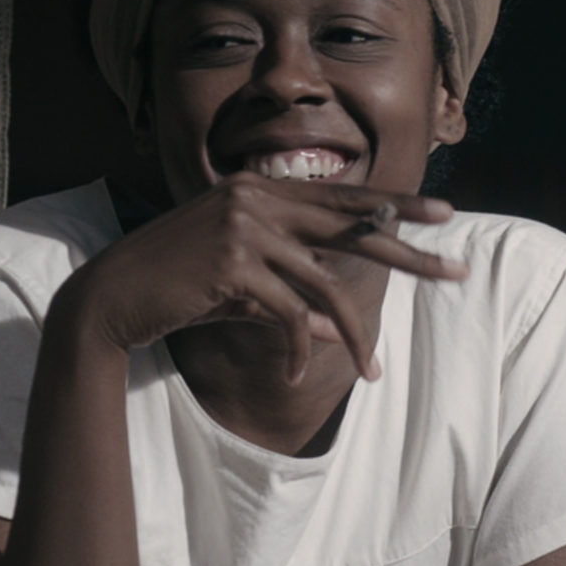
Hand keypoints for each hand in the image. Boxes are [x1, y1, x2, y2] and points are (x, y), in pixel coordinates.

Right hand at [60, 172, 464, 383]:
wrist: (110, 297)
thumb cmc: (177, 289)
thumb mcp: (241, 287)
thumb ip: (288, 294)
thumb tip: (335, 329)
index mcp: (261, 190)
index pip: (344, 197)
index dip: (397, 205)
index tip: (443, 214)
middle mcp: (257, 198)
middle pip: (355, 228)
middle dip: (411, 254)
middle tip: (455, 274)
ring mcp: (245, 228)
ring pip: (326, 285)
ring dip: (355, 335)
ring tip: (373, 371)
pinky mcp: (233, 266)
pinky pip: (289, 314)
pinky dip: (301, 347)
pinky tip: (300, 375)